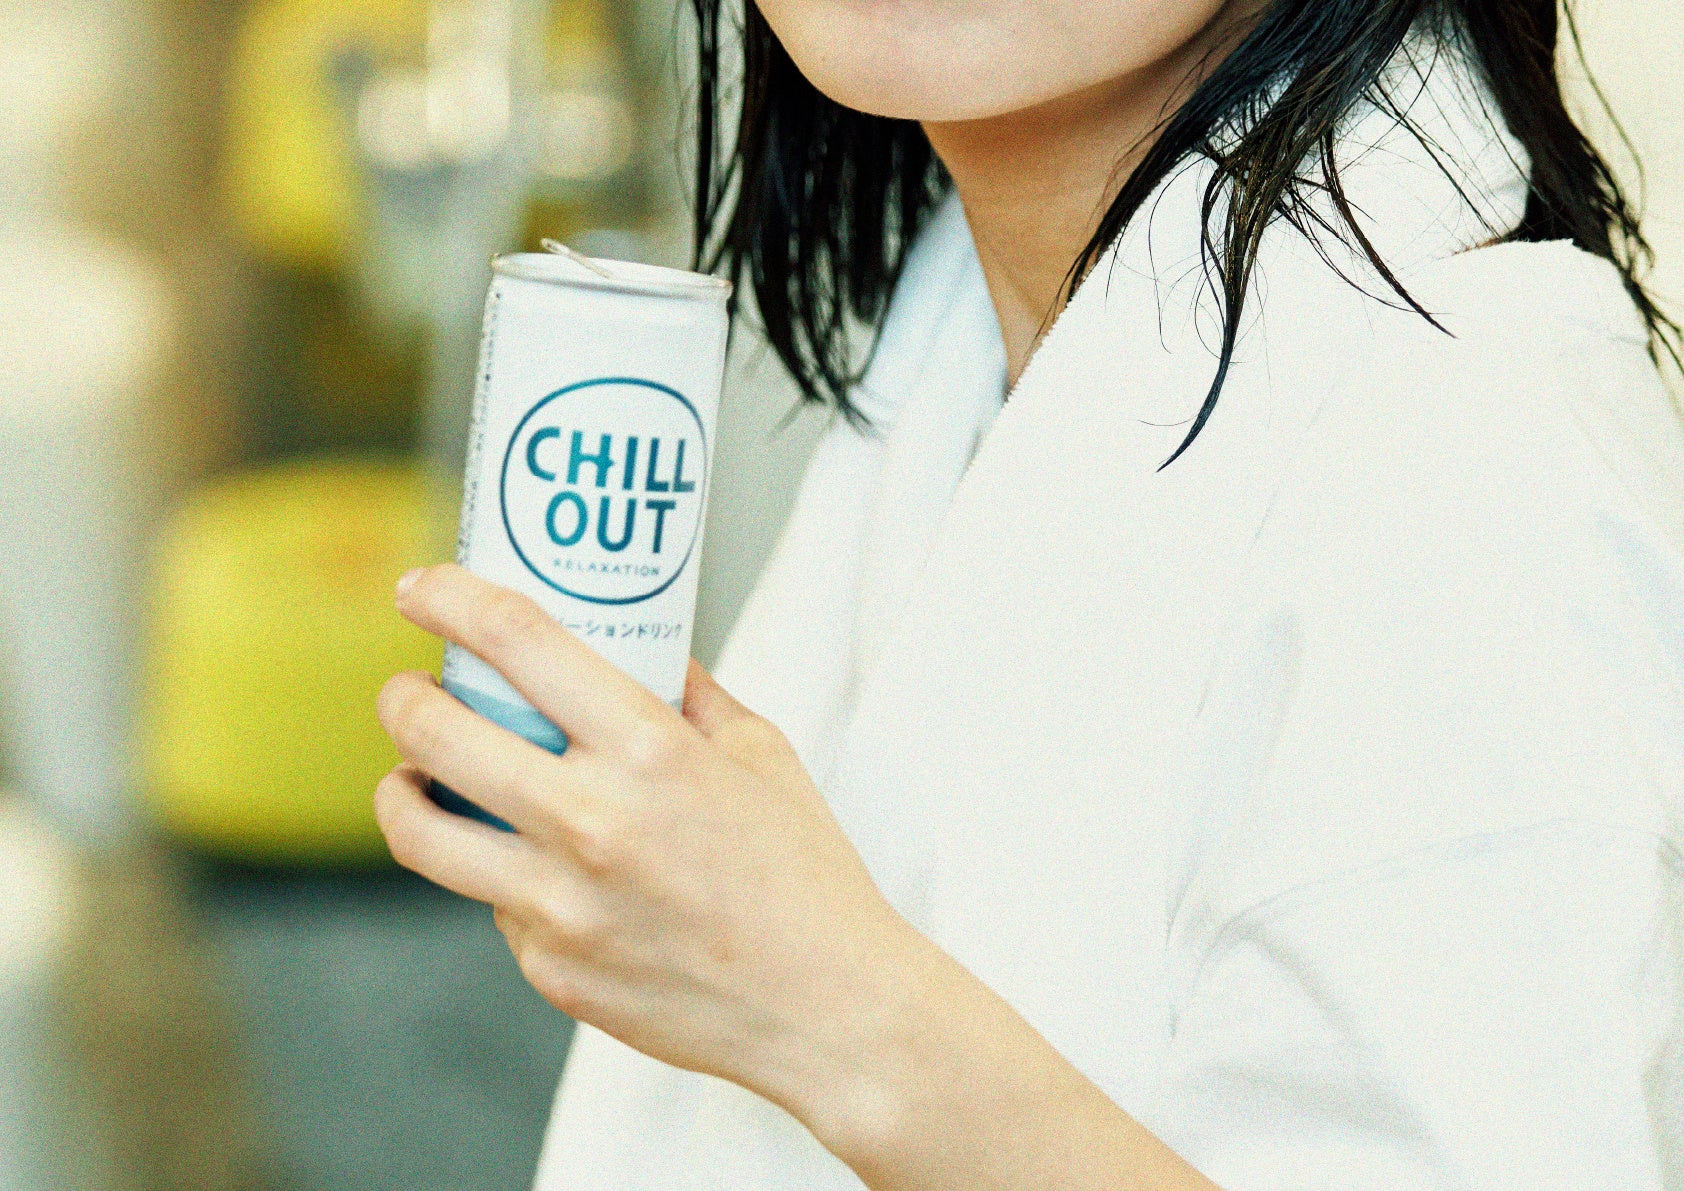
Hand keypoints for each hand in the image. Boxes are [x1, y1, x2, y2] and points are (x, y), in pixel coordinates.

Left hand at [372, 564, 926, 1126]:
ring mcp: (560, 905)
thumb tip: (644, 650)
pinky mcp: (549, 970)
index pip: (518, 642)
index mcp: (651, 751)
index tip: (423, 591)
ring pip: (422, 833)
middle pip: (435, 734)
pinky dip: (504, 877)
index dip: (450, 599)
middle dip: (403, 698)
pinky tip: (545, 872)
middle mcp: (592, 822)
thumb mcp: (763, 756)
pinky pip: (494, 905)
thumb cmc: (807, 878)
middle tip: (411, 690)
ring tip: (415, 779)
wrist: (829, 1010)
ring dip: (404, 791)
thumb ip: (692, 695)